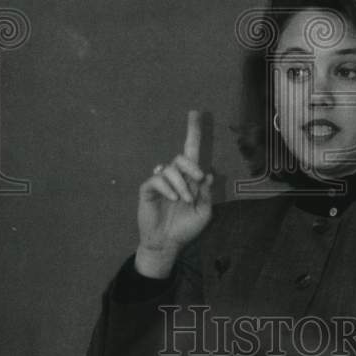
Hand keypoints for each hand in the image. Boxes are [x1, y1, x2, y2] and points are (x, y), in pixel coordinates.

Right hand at [135, 110, 212, 276]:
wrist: (168, 243)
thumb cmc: (186, 228)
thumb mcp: (204, 212)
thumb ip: (207, 194)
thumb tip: (207, 174)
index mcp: (190, 179)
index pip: (191, 151)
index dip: (193, 132)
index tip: (195, 112)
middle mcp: (175, 176)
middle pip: (182, 157)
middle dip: (192, 166)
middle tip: (197, 180)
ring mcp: (161, 182)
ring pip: (170, 169)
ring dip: (181, 184)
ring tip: (184, 200)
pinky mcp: (148, 189)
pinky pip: (157, 180)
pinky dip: (168, 188)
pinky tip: (173, 199)